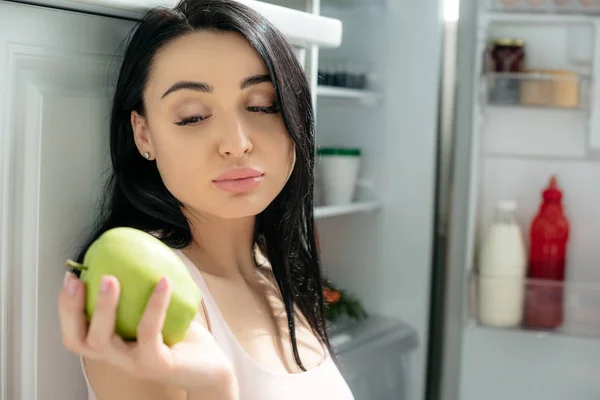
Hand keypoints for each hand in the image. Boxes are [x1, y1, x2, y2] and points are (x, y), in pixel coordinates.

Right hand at [58, 271, 236, 393]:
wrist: (211, 368)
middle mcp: (117, 357)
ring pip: (105, 341)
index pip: (76, 332)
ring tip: (110, 279)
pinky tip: (163, 281)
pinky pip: (149, 334)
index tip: (70, 276)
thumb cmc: (181, 337)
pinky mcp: (157, 365)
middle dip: (71, 309)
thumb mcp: (159, 310)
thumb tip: (137, 246)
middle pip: (80, 340)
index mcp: (113, 343)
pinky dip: (154, 305)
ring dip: (104, 308)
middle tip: (79, 279)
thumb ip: (143, 288)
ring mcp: (135, 363)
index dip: (67, 307)